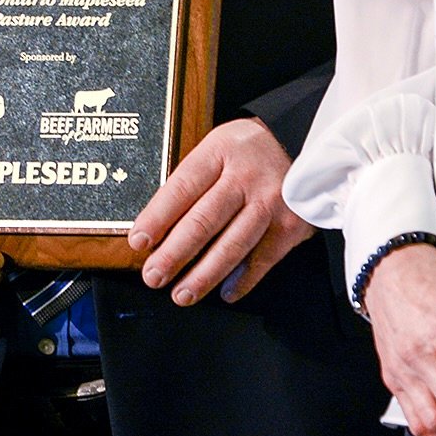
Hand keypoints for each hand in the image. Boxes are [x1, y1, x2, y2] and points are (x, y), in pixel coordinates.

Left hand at [130, 118, 310, 305]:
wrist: (295, 142)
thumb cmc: (245, 150)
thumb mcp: (215, 148)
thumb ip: (191, 182)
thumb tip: (156, 226)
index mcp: (219, 152)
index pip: (182, 188)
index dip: (157, 218)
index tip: (139, 241)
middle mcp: (246, 176)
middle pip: (204, 220)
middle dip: (174, 254)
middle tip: (153, 276)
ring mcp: (271, 201)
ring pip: (233, 244)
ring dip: (204, 275)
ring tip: (182, 293)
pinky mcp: (291, 224)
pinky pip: (263, 258)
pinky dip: (243, 279)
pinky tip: (225, 292)